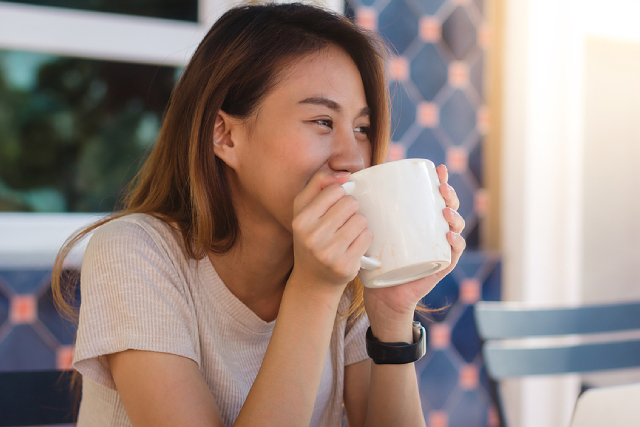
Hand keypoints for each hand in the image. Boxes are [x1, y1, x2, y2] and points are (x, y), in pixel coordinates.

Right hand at [290, 169, 373, 293]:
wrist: (313, 279)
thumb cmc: (312, 237)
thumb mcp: (304, 210)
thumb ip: (318, 184)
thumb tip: (344, 175)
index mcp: (301, 220)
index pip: (335, 190)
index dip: (340, 195)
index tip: (334, 206)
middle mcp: (312, 237)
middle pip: (351, 203)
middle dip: (351, 210)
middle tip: (342, 222)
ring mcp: (328, 253)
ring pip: (361, 219)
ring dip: (359, 224)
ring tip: (347, 234)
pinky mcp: (345, 265)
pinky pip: (367, 236)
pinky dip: (364, 238)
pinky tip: (353, 246)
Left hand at [363, 164, 466, 340]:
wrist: (380, 292)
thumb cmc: (375, 259)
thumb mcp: (371, 232)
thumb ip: (365, 211)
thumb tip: (349, 182)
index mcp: (419, 221)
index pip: (434, 197)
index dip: (440, 181)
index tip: (438, 168)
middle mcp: (433, 232)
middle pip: (449, 208)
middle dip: (450, 195)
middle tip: (442, 187)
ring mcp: (438, 249)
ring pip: (455, 228)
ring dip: (455, 216)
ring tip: (445, 210)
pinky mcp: (439, 267)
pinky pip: (453, 254)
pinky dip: (456, 244)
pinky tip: (450, 235)